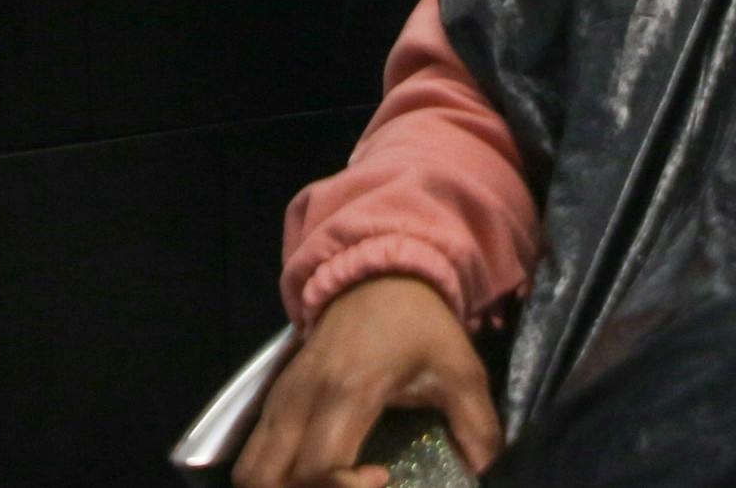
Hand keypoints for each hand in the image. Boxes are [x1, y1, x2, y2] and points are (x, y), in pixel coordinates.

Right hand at [233, 277, 502, 487]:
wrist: (379, 269)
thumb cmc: (419, 323)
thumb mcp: (460, 369)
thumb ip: (476, 425)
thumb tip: (484, 472)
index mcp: (348, 391)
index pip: (317, 468)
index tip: (384, 478)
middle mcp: (303, 397)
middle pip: (267, 479)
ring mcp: (282, 395)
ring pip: (251, 469)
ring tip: (327, 486)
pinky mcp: (275, 394)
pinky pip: (254, 450)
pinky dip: (273, 475)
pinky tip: (312, 475)